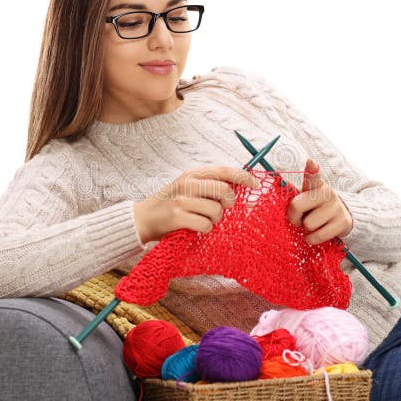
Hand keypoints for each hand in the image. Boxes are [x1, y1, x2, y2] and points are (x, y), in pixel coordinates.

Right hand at [133, 165, 260, 243]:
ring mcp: (181, 200)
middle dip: (228, 203)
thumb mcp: (188, 187)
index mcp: (193, 174)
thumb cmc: (172, 204)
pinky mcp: (177, 217)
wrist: (144, 218)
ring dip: (215, 220)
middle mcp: (187, 183)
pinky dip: (205, 229)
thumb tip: (239, 186)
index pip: (224, 171)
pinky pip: (205, 225)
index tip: (256, 184)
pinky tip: (196, 228)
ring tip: (203, 219)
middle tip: (220, 209)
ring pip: (216, 211)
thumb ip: (210, 184)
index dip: (243, 177)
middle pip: (224, 191)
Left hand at [286, 158, 353, 244]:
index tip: (310, 161)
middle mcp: (327, 193)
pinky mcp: (342, 222)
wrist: (341, 219)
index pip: (313, 175)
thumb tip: (271, 192)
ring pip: (308, 224)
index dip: (311, 169)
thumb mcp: (306, 198)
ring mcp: (336, 207)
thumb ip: (293, 196)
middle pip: (297, 206)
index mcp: (315, 185)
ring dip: (306, 229)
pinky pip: (317, 236)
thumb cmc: (315, 208)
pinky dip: (311, 239)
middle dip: (294, 217)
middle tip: (298, 219)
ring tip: (312, 224)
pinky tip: (314, 234)